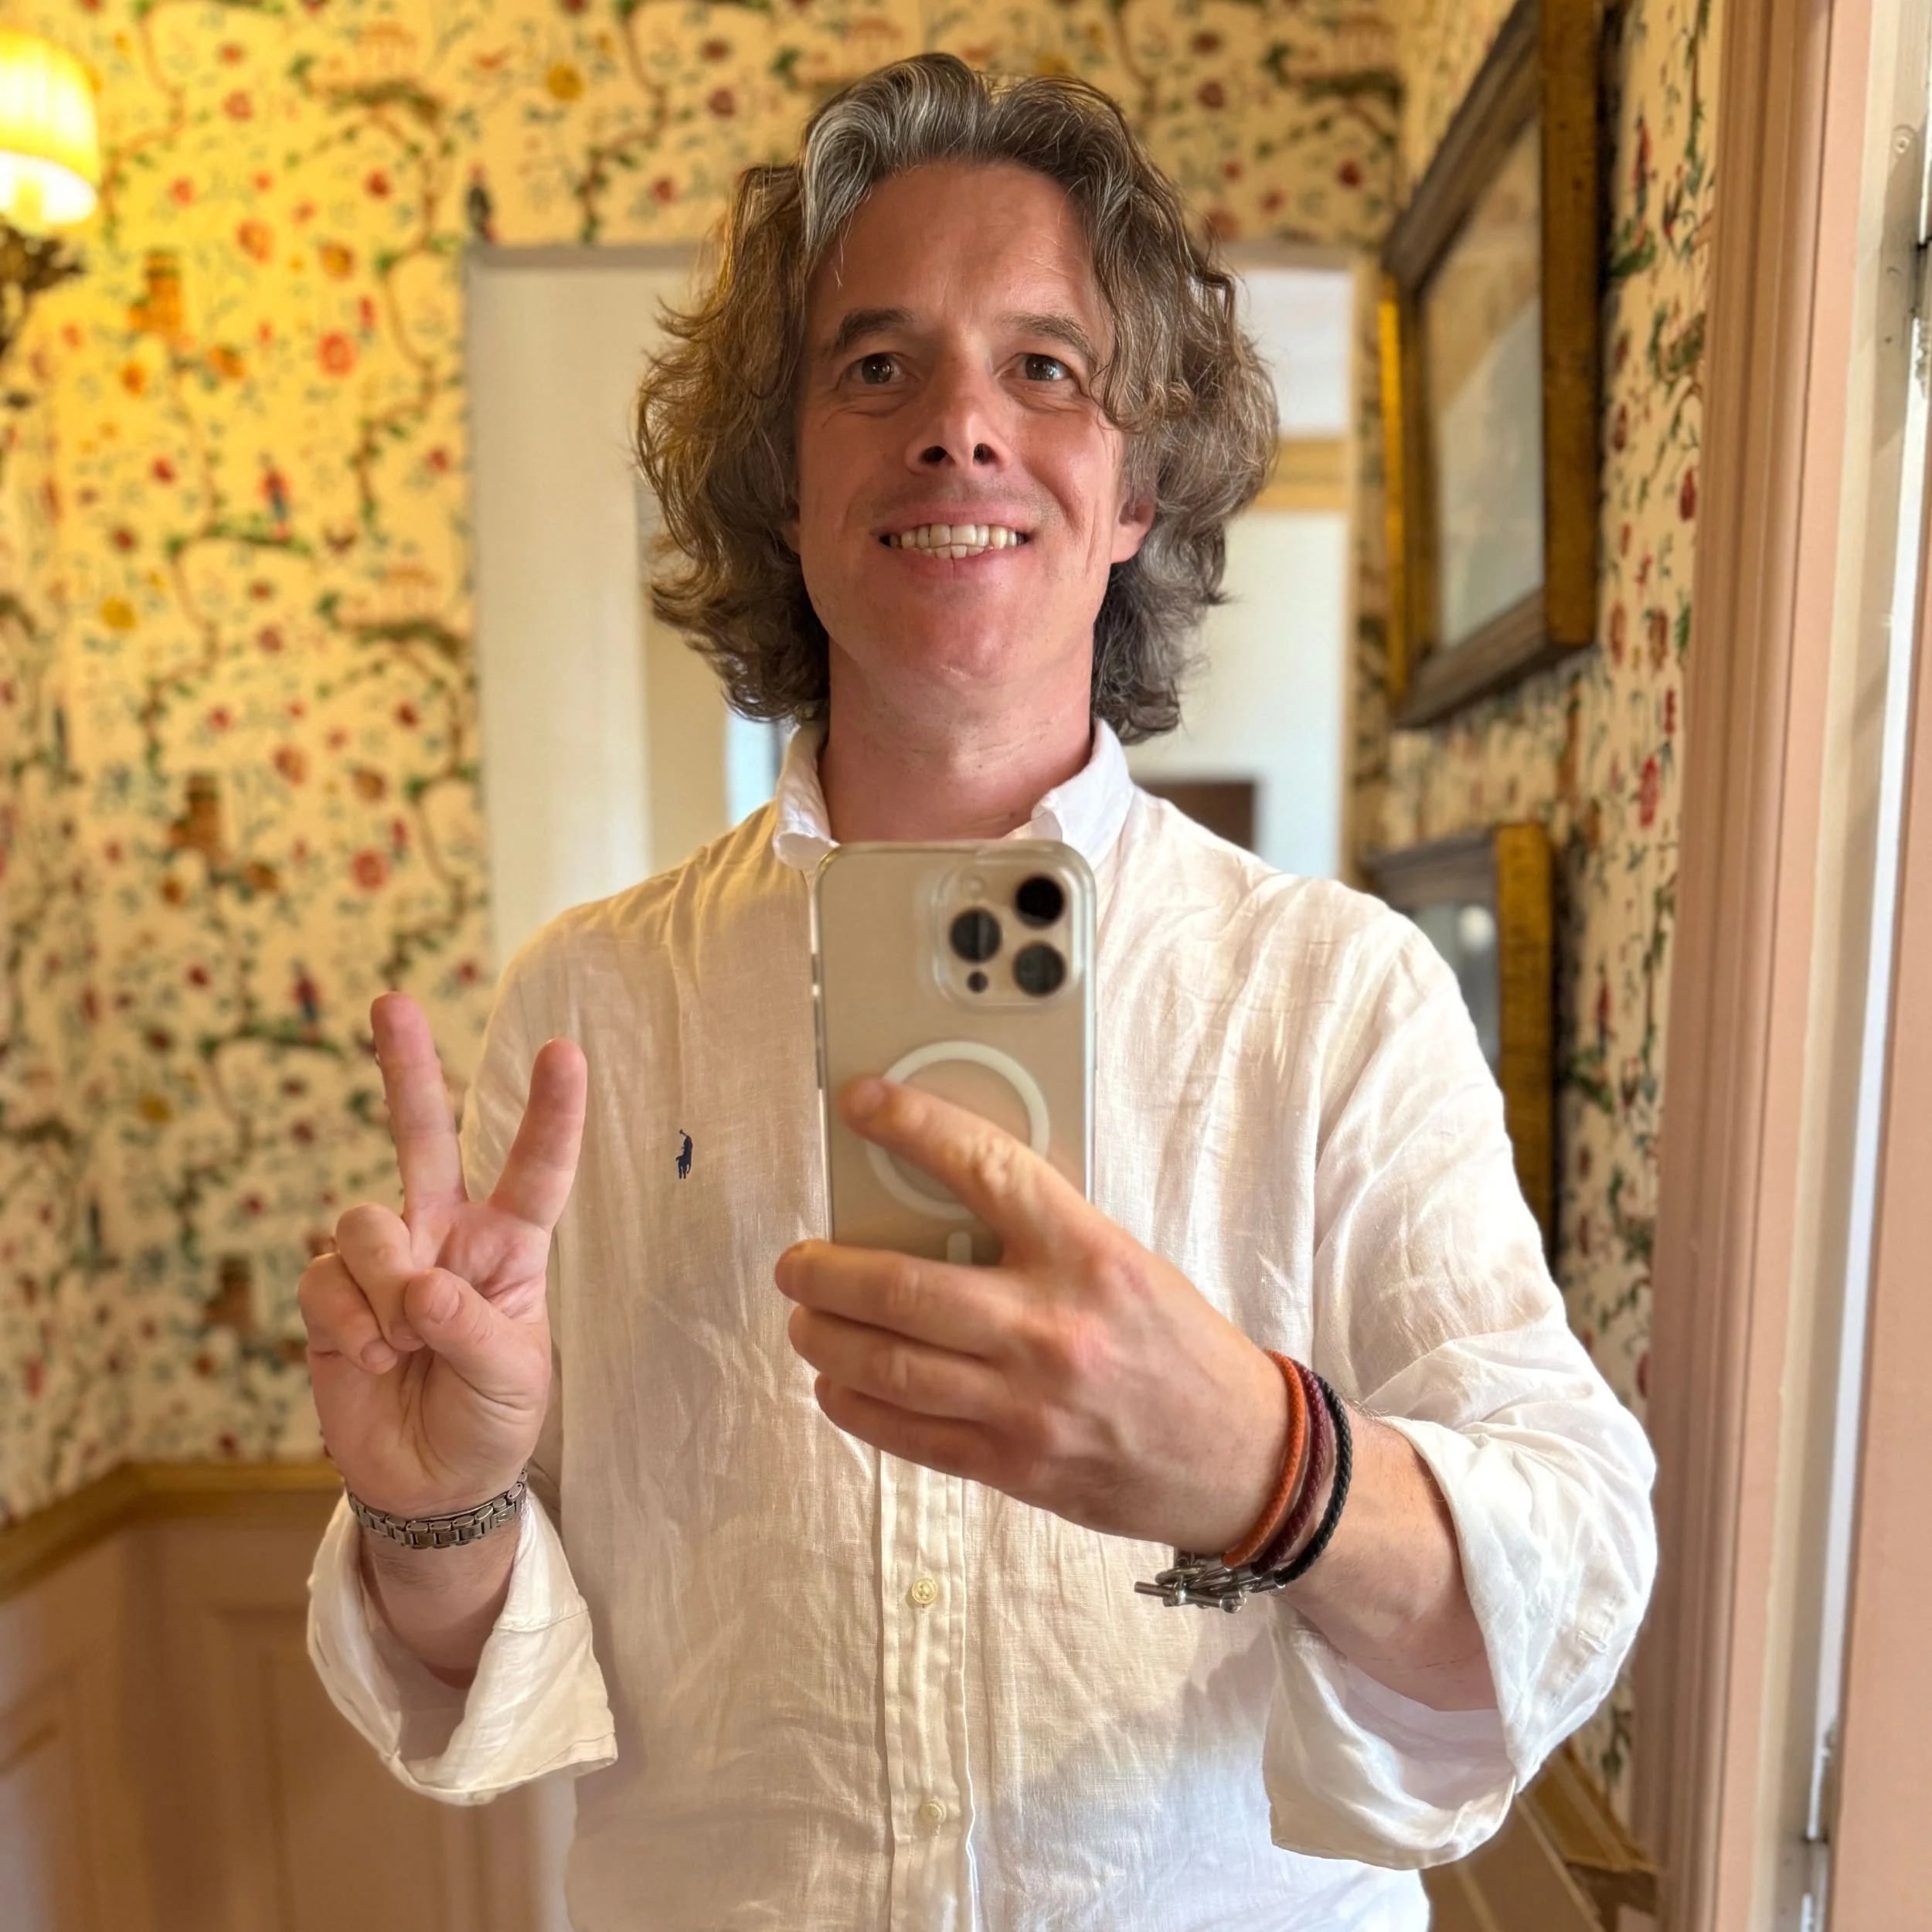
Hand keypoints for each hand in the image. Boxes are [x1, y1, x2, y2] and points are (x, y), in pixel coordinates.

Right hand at [298, 992, 586, 1518]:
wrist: (433, 1483)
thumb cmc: (491, 1419)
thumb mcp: (512, 1380)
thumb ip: (471, 1329)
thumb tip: (417, 1289)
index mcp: (510, 1244)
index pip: (536, 1169)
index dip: (550, 1113)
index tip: (565, 1052)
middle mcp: (445, 1233)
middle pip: (425, 1136)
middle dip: (407, 1068)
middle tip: (392, 1001)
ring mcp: (385, 1259)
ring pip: (366, 1222)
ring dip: (384, 1287)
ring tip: (403, 1345)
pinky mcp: (333, 1295)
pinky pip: (325, 1278)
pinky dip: (349, 1323)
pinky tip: (371, 1360)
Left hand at [775, 1078, 1287, 1550]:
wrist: (1241, 1457)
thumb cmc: (1179, 1347)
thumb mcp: (1125, 1262)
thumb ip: (1041, 1237)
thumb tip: (938, 1206)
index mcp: (1088, 1255)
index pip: (985, 1169)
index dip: (914, 1128)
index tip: (865, 1104)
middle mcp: (1052, 1327)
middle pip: (903, 1289)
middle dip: (827, 1272)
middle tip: (799, 1262)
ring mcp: (1028, 1403)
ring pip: (890, 1367)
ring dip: (826, 1339)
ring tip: (806, 1320)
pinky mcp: (1014, 1464)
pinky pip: (908, 1434)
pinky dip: (855, 1404)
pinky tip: (838, 1383)